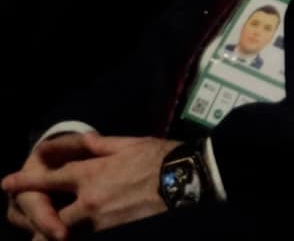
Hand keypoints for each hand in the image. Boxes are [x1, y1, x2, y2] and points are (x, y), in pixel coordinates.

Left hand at [2, 134, 176, 238]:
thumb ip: (92, 145)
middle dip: (36, 224)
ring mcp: (104, 223)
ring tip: (53, 233)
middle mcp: (91, 202)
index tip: (6, 183)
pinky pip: (92, 237)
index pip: (49, 179)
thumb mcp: (127, 143)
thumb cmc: (164, 156)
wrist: (194, 179)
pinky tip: (81, 232)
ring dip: (58, 233)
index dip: (25, 181)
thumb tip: (62, 145)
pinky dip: (84, 235)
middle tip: (29, 226)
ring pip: (69, 233)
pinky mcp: (120, 234)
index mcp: (92, 174)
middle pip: (50, 220)